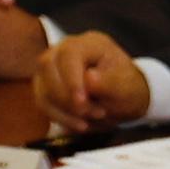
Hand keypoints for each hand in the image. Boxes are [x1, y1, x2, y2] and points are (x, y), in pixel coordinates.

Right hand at [36, 30, 151, 132]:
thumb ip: (109, 82)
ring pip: (42, 88)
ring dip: (64, 110)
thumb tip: (89, 78)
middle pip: (48, 67)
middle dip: (67, 97)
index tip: (81, 102)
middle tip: (94, 113)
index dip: (71, 79)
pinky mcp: (45, 86)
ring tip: (92, 119)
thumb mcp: (127, 86)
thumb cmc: (127, 87)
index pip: (69, 54)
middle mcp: (64, 49)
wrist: (123, 98)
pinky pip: (43, 103)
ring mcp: (52, 67)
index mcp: (89, 44)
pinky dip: (59, 117)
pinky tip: (80, 124)